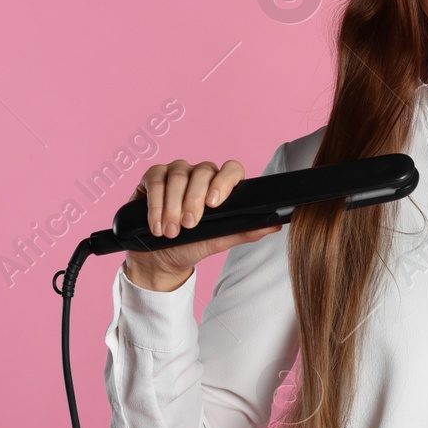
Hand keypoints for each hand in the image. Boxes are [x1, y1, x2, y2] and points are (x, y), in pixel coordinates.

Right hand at [123, 158, 281, 291]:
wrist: (161, 258)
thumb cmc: (192, 245)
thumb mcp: (218, 241)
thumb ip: (244, 231)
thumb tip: (274, 225)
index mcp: (221, 185)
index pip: (231, 169)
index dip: (224, 182)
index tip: (214, 204)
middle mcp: (200, 174)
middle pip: (201, 172)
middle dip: (193, 200)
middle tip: (188, 225)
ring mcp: (176, 172)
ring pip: (177, 177)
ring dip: (172, 206)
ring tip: (171, 232)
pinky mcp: (153, 177)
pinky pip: (155, 180)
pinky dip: (156, 204)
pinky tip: (157, 224)